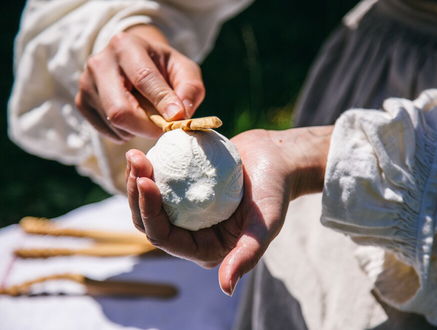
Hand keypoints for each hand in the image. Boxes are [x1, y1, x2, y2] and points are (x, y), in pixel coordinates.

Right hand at [75, 24, 204, 142]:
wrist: (135, 61)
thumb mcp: (184, 70)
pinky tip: (135, 119)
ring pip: (114, 124)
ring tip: (150, 117)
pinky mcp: (81, 102)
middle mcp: (99, 63)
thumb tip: (182, 114)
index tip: (177, 118)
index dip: (162, 102)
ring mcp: (86, 83)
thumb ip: (190, 89)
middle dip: (147, 126)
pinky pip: (106, 131)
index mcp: (126, 45)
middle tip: (165, 129)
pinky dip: (126, 133)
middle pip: (120, 110)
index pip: (143, 78)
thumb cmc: (163, 67)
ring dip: (138, 130)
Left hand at [126, 127, 331, 294]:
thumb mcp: (265, 224)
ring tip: (136, 154)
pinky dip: (150, 167)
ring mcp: (185, 209)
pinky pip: (159, 181)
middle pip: (148, 219)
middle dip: (136, 193)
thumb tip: (226, 288)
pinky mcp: (184, 188)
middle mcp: (190, 231)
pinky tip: (146, 150)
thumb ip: (247, 255)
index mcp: (204, 247)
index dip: (148, 211)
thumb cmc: (275, 192)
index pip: (163, 236)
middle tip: (136, 159)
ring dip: (137, 179)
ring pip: (149, 201)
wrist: (277, 159)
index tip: (145, 180)